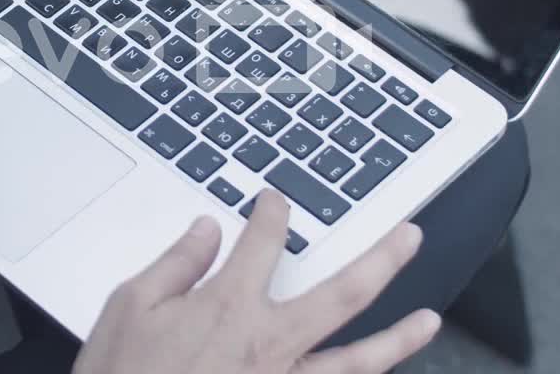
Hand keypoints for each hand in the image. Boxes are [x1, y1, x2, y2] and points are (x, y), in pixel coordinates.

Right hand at [74, 192, 439, 373]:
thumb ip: (175, 265)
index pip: (262, 242)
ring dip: (399, 338)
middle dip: (381, 260)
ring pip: (358, 361)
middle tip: (410, 238)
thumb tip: (205, 230)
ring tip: (430, 321)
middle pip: (342, 294)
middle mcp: (268, 344)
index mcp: (228, 306)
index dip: (273, 214)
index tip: (278, 201)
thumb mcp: (128, 308)